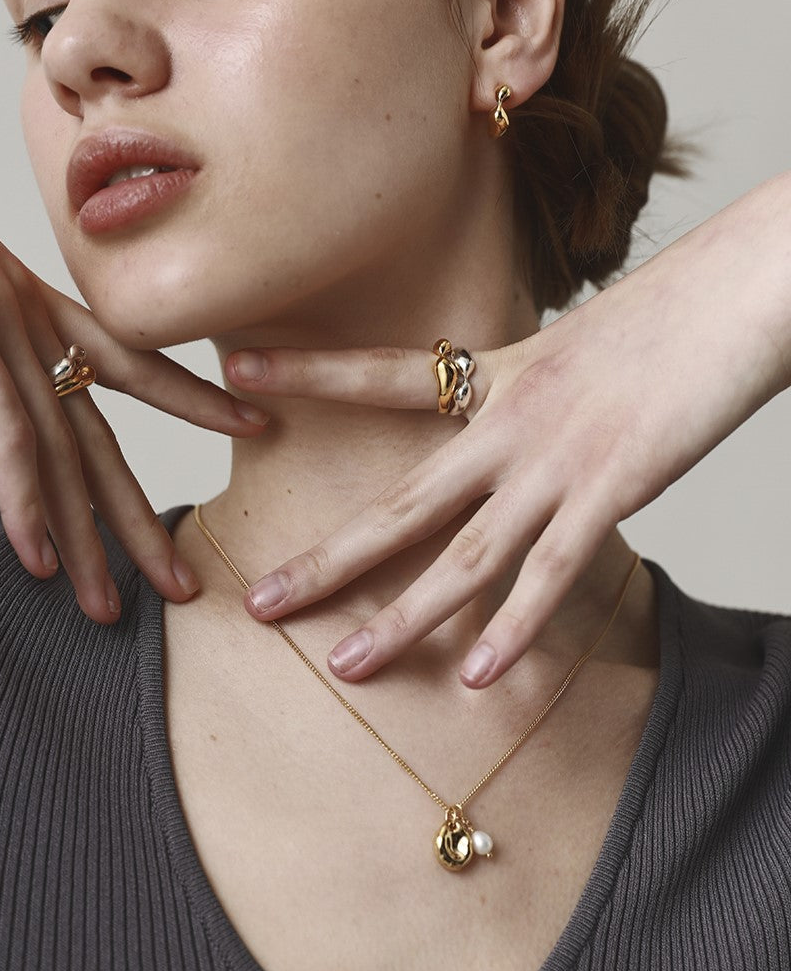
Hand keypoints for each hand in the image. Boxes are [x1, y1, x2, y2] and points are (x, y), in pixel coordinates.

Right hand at [0, 58, 266, 621]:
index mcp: (25, 307)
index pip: (129, 362)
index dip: (193, 396)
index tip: (249, 426)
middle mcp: (30, 317)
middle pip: (104, 433)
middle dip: (141, 518)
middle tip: (185, 588)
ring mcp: (0, 322)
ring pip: (62, 448)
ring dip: (87, 539)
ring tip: (115, 610)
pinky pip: (4, 432)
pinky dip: (23, 500)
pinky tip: (41, 559)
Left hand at [223, 174, 790, 685]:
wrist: (737, 294)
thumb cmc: (672, 318)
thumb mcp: (580, 345)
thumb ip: (537, 395)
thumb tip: (518, 436)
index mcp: (498, 374)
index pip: (383, 374)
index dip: (308, 372)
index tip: (234, 370)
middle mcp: (510, 420)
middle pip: (401, 502)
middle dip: (329, 559)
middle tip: (260, 603)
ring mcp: (557, 458)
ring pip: (463, 554)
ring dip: (403, 618)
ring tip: (344, 666)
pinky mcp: (614, 487)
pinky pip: (552, 571)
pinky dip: (516, 627)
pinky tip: (478, 676)